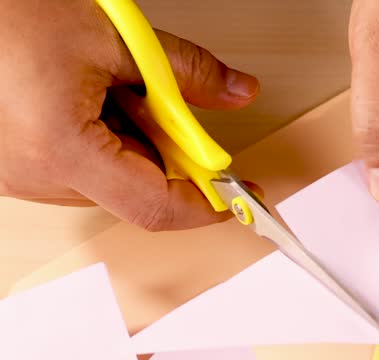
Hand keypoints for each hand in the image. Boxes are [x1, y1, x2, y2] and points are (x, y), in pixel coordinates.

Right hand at [0, 0, 258, 229]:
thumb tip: (238, 91)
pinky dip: (96, 138)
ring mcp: (11, 175)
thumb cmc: (10, 13)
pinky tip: (82, 95)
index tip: (240, 193)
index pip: (155, 206)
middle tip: (166, 103)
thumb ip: (186, 72)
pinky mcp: (4, 165)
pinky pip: (72, 169)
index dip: (207, 204)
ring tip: (106, 85)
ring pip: (105, 180)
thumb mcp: (115, 36)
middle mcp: (31, 176)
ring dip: (129, 142)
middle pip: (133, 191)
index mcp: (62, 150)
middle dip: (167, 154)